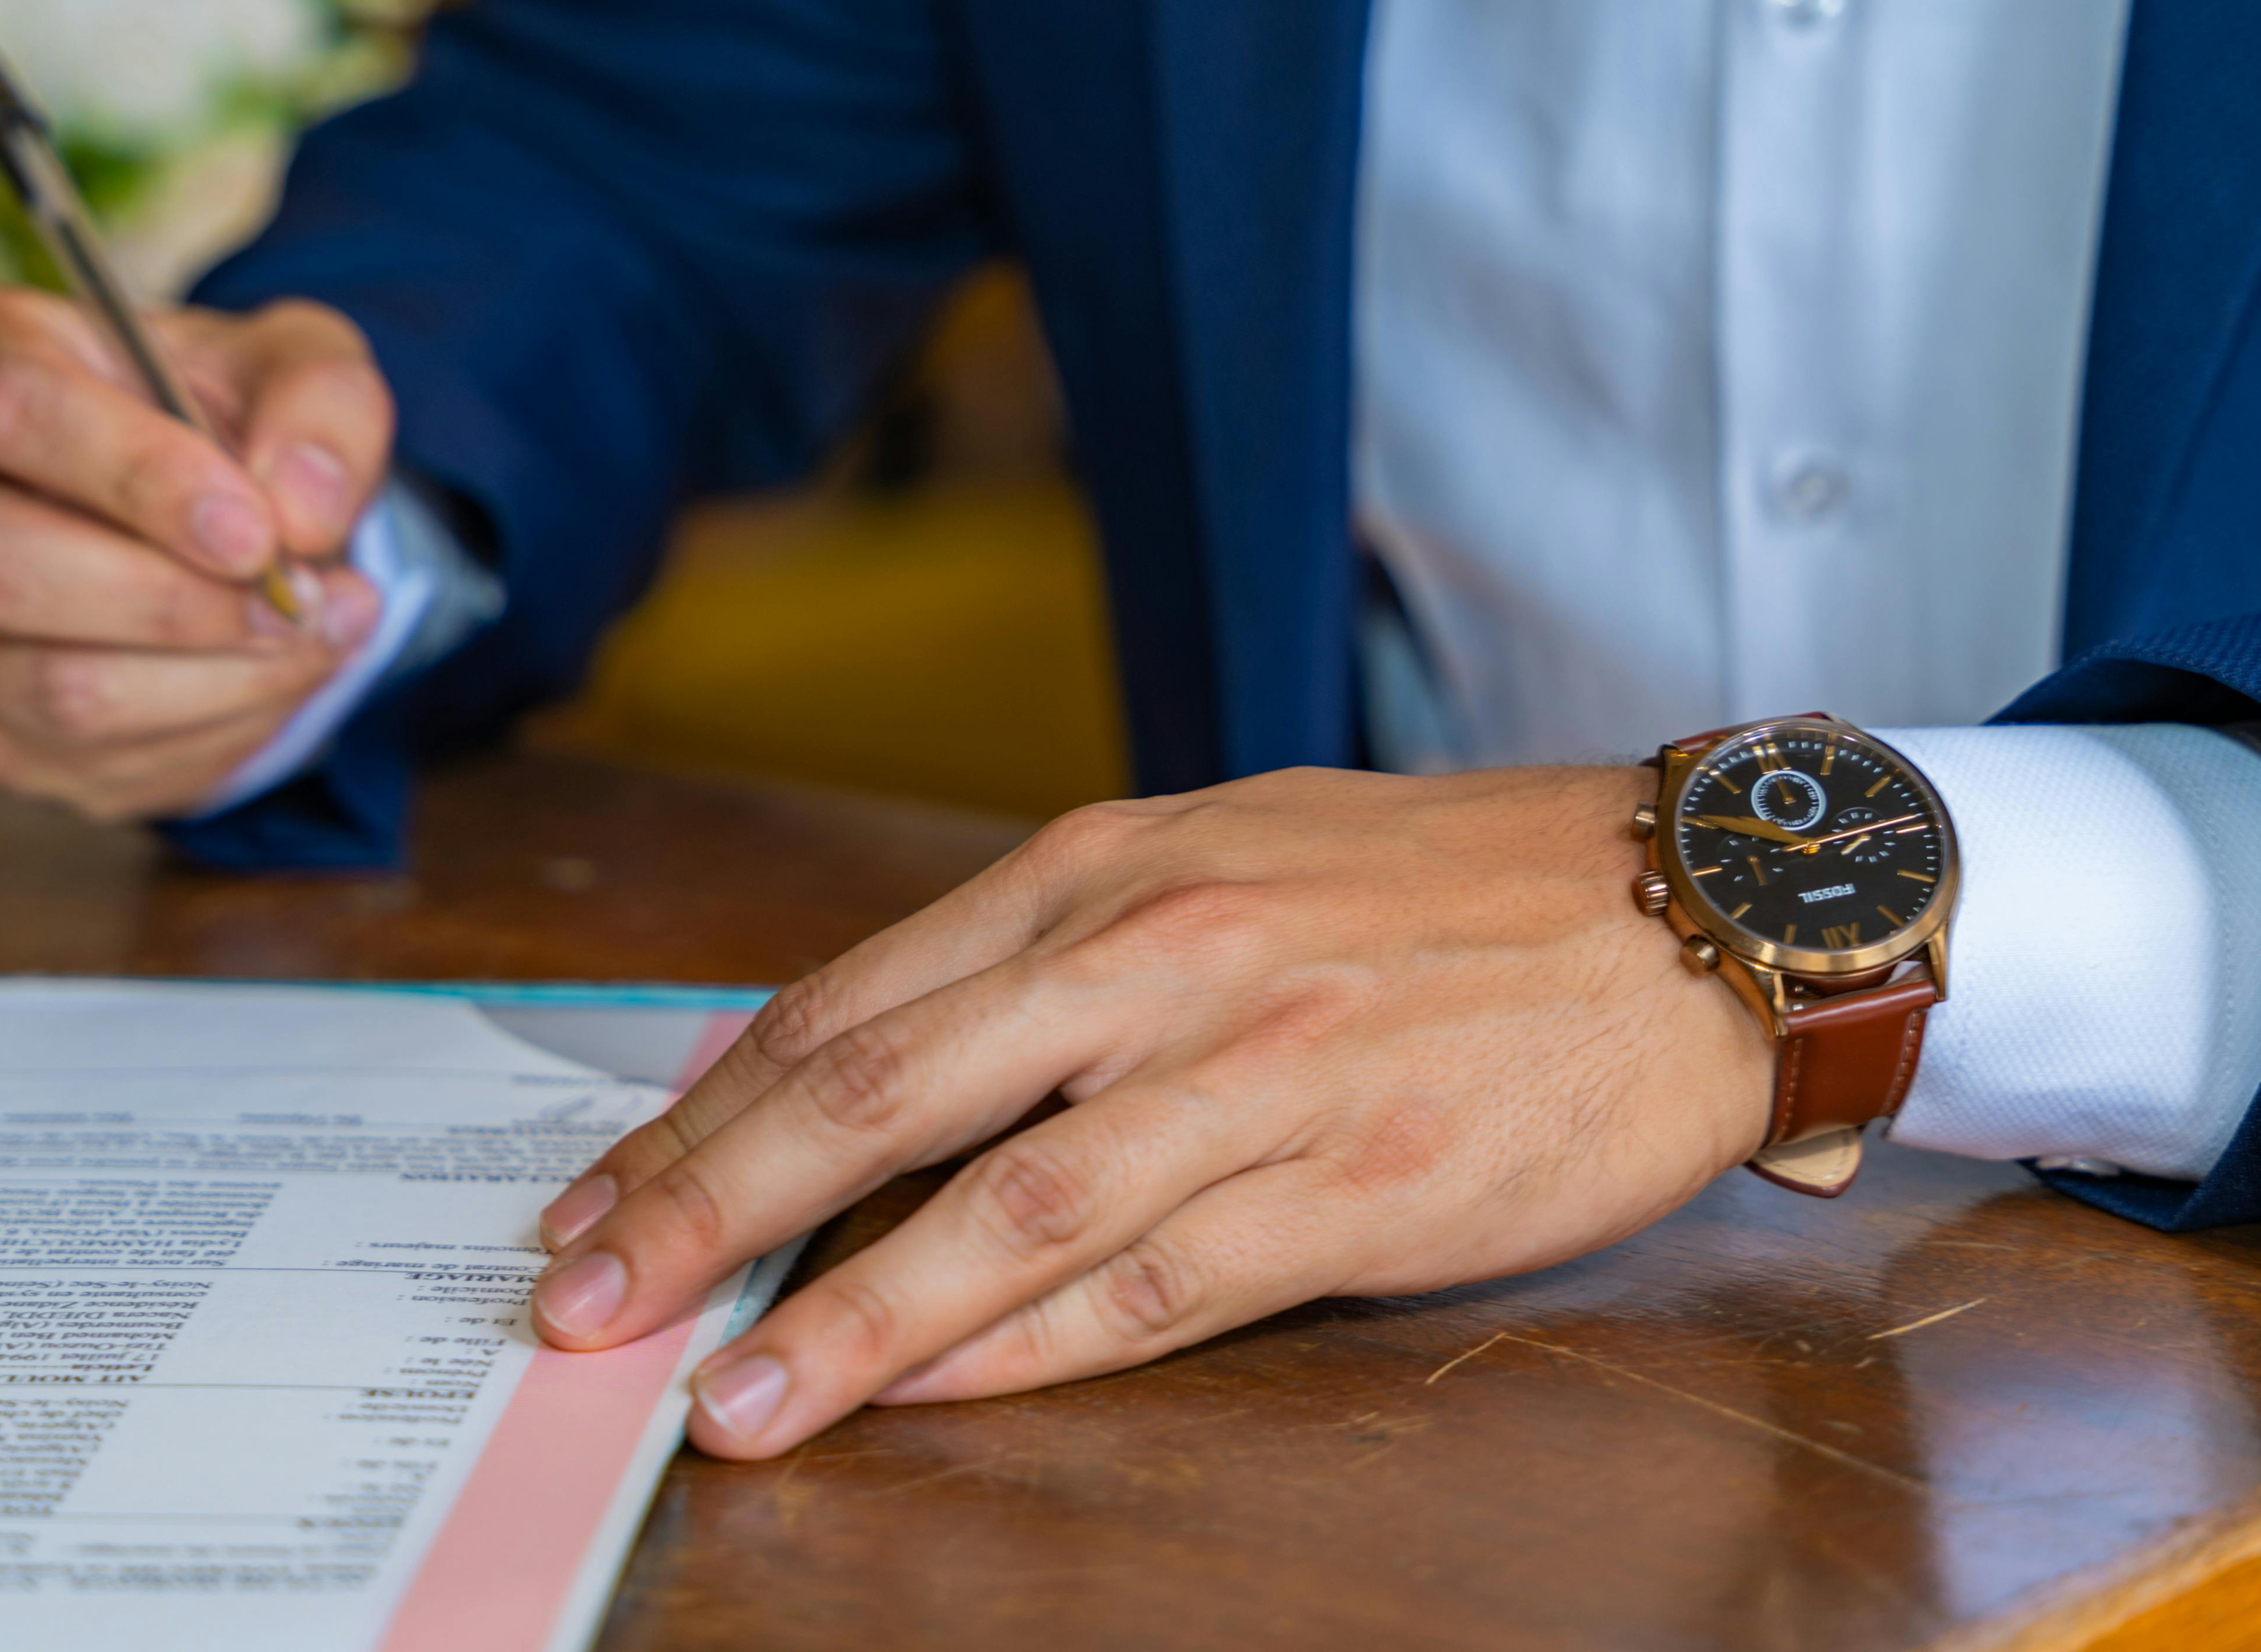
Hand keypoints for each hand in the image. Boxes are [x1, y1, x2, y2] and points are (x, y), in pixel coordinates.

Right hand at [0, 285, 393, 819]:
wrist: (198, 503)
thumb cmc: (219, 410)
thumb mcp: (294, 362)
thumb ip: (319, 403)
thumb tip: (301, 511)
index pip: (7, 410)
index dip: (140, 477)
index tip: (256, 530)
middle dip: (174, 601)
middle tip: (301, 600)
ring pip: (47, 688)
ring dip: (214, 681)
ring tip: (319, 635)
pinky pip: (87, 764)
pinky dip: (211, 735)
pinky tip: (275, 681)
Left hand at [524, 764, 1776, 1458]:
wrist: (1681, 909)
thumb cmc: (1433, 888)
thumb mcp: (1212, 857)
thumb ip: (1043, 954)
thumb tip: (860, 1066)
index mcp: (1103, 864)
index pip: (850, 1001)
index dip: (701, 1113)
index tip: (596, 1196)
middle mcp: (1157, 954)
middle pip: (876, 1095)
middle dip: (704, 1211)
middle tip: (580, 1302)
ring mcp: (1255, 1073)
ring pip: (998, 1211)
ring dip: (843, 1321)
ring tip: (726, 1403)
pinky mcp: (1353, 1186)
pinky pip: (1153, 1284)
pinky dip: (1024, 1349)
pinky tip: (924, 1392)